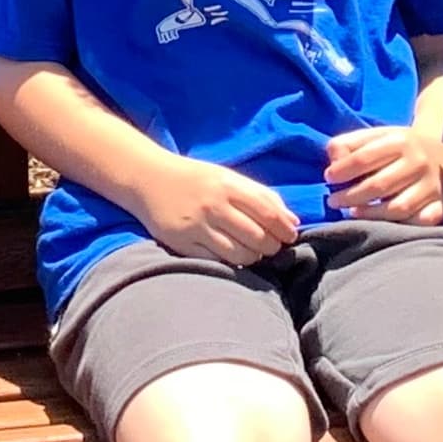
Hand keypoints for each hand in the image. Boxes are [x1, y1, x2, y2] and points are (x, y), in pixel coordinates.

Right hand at [129, 155, 302, 266]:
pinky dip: (231, 263)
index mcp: (229, 186)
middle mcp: (214, 206)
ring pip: (239, 254)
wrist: (149, 178)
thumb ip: (261, 195)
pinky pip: (216, 261)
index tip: (290, 237)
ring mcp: (197, 226)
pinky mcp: (182, 244)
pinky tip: (233, 257)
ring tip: (254, 253)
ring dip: (254, 258)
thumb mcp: (228, 177)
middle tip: (272, 247)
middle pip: (257, 237)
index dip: (284, 230)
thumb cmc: (196, 179)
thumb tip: (293, 221)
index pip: (268, 213)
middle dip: (271, 247)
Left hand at [322, 126, 442, 225]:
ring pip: (397, 208)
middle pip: (379, 185)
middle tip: (333, 201)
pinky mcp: (442, 204)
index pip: (364, 158)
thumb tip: (333, 164)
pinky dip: (400, 226)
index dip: (342, 171)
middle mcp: (419, 162)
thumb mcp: (375, 135)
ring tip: (353, 212)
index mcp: (400, 140)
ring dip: (370, 214)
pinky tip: (383, 223)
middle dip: (350, 196)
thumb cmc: (398, 146)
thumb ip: (348, 144)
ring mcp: (432, 185)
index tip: (329, 178)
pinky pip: (420, 222)